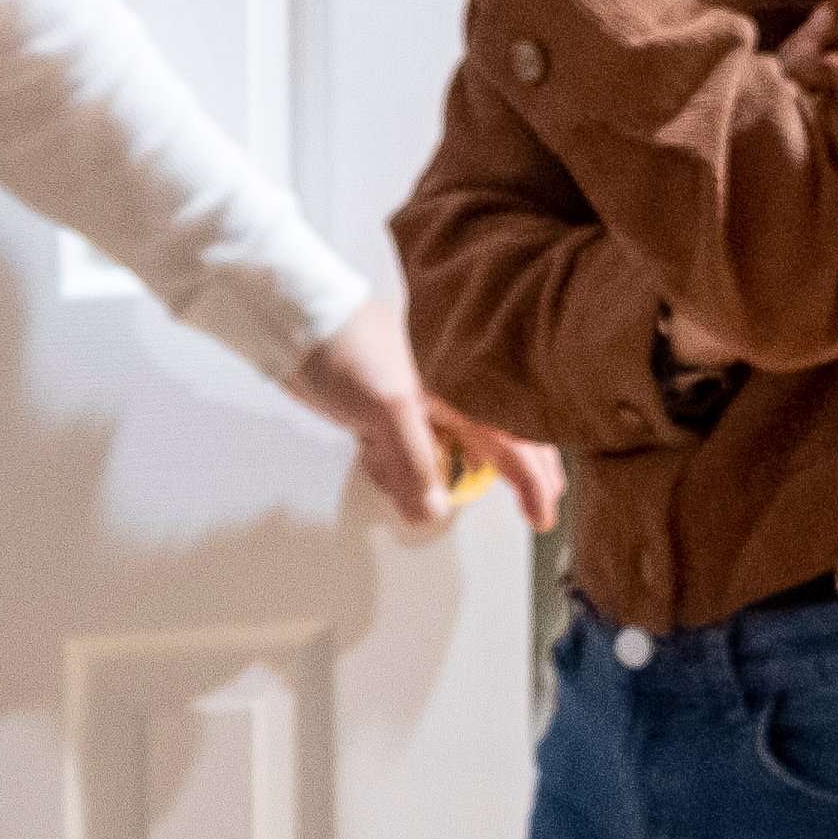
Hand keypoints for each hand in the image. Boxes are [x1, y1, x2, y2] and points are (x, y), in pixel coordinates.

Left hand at [279, 298, 564, 535]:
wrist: (296, 323)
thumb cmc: (347, 345)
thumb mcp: (389, 409)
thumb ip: (416, 465)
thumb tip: (433, 509)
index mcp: (464, 388)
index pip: (516, 442)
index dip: (533, 483)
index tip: (541, 515)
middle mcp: (450, 395)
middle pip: (500, 443)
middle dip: (514, 476)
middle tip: (533, 509)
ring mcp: (420, 404)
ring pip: (451, 453)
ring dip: (440, 477)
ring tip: (426, 488)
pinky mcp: (389, 411)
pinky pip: (411, 452)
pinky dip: (400, 469)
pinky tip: (379, 466)